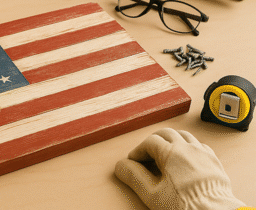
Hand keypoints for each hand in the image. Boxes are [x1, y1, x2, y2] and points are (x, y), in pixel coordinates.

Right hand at [115, 128, 246, 209]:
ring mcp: (203, 153)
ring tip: (165, 153)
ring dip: (171, 140)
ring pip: (184, 135)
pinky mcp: (215, 162)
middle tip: (146, 154)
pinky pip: (199, 145)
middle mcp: (188, 148)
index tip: (133, 161)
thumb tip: (121, 166)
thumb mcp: (152, 194)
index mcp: (172, 152)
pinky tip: (185, 158)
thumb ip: (134, 177)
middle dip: (153, 141)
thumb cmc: (186, 207)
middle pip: (166, 133)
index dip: (138, 151)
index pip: (149, 142)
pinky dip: (188, 147)